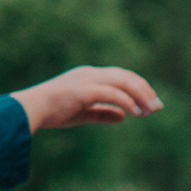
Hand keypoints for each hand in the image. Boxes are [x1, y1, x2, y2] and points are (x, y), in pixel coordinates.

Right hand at [12, 66, 161, 132]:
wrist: (31, 109)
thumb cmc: (53, 111)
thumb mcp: (83, 113)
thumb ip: (103, 113)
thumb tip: (124, 117)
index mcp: (89, 76)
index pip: (121, 76)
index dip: (139, 87)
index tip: (151, 103)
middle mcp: (90, 73)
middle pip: (126, 76)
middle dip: (145, 90)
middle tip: (158, 106)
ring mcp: (87, 80)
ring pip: (122, 81)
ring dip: (140, 95)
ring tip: (151, 111)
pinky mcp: (84, 90)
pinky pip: (112, 93)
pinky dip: (127, 102)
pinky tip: (136, 113)